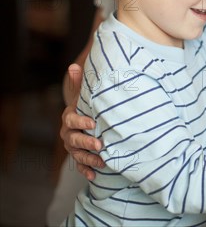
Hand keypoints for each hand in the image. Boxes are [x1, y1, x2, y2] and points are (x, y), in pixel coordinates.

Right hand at [60, 64, 104, 179]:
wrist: (89, 120)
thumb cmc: (88, 105)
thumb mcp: (85, 94)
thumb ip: (80, 83)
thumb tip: (73, 66)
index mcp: (69, 117)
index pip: (71, 120)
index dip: (80, 122)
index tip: (93, 123)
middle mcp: (68, 133)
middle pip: (74, 140)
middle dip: (86, 143)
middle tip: (100, 145)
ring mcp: (73, 147)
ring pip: (77, 155)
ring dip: (88, 159)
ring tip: (102, 161)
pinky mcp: (79, 157)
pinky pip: (80, 166)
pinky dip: (86, 171)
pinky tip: (94, 175)